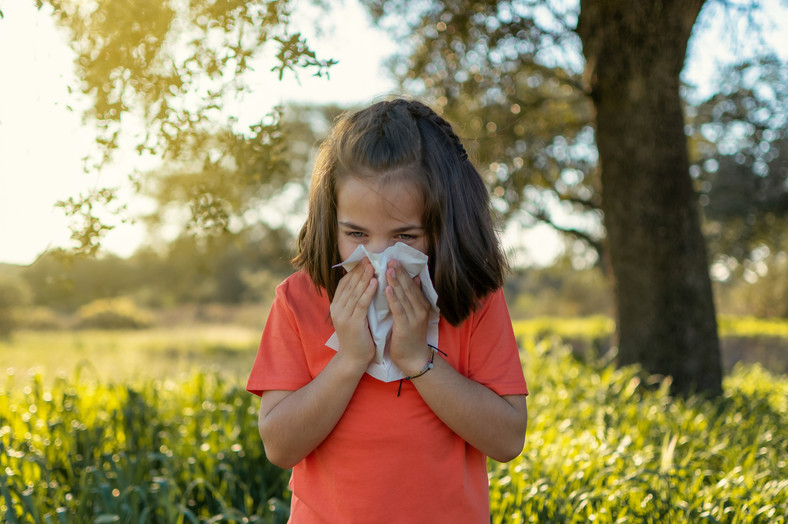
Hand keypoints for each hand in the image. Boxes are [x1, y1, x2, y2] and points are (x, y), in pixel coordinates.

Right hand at [330, 258, 377, 369]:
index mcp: (336, 306)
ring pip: (355, 292)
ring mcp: (343, 316)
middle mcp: (337, 309)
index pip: (344, 283)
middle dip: (360, 270)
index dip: (354, 271)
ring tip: (373, 266)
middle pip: (349, 284)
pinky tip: (375, 282)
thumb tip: (365, 284)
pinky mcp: (353, 323)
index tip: (364, 260)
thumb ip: (355, 302)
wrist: (353, 359)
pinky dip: (368, 291)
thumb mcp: (353, 316)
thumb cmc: (357, 337)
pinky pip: (361, 303)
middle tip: (370, 258)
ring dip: (365, 277)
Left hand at [385, 260, 431, 374]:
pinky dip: (393, 298)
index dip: (404, 272)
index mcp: (422, 305)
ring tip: (388, 269)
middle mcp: (420, 309)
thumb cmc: (410, 336)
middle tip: (390, 259)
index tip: (395, 259)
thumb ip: (413, 298)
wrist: (414, 358)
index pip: (413, 285)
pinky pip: (398, 309)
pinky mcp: (406, 326)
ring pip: (404, 296)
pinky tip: (387, 289)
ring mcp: (414, 318)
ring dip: (395, 282)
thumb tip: (414, 279)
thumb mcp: (414, 315)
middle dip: (399, 272)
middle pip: (409, 287)